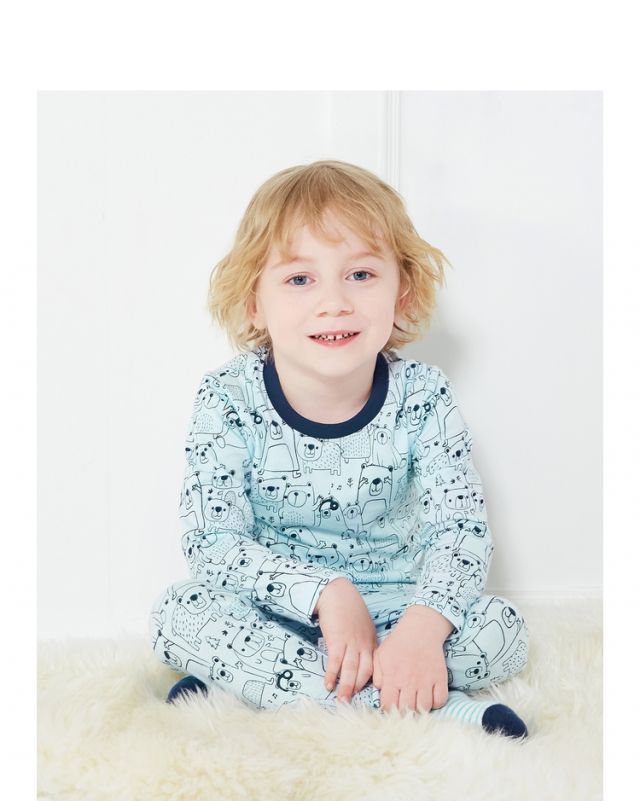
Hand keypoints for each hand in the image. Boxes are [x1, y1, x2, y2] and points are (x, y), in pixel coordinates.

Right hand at [314, 578, 376, 703]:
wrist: (337, 593)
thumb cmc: (348, 609)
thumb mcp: (362, 625)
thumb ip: (363, 642)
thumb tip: (360, 658)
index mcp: (371, 642)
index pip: (374, 668)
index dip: (369, 682)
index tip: (364, 694)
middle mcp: (364, 645)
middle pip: (364, 672)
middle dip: (359, 690)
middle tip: (353, 705)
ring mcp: (351, 643)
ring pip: (351, 670)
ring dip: (346, 687)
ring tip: (341, 701)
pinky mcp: (337, 639)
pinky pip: (336, 662)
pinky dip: (332, 675)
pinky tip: (328, 684)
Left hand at [372, 605, 452, 713]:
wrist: (420, 629)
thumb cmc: (398, 643)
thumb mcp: (380, 655)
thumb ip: (377, 675)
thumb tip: (380, 690)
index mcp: (392, 676)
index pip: (388, 705)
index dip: (388, 709)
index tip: (391, 705)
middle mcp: (409, 681)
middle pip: (406, 710)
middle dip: (403, 711)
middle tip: (404, 705)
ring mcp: (426, 680)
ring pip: (424, 708)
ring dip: (420, 708)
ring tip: (416, 701)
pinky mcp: (440, 678)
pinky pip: (440, 700)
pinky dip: (436, 702)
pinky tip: (430, 696)